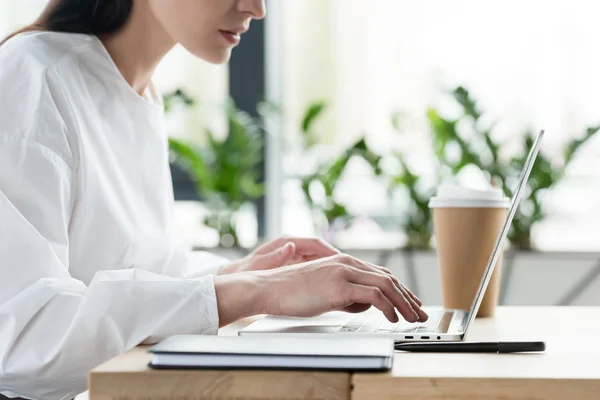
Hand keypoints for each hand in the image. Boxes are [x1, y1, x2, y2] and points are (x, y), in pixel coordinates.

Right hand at [213, 253, 427, 326]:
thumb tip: (364, 305)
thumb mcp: (325, 291)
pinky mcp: (339, 285)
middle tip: (420, 312)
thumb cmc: (292, 291)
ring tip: (412, 317)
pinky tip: (392, 318)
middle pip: (388, 278)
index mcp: (343, 262)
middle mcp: (347, 263)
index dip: (400, 289)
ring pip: (386, 285)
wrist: (269, 287)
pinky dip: (388, 307)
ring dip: (404, 303)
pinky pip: (374, 296)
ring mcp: (344, 272)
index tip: (411, 302)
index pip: (381, 274)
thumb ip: (346, 294)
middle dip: (408, 297)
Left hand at [220, 236, 339, 274]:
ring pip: (321, 259)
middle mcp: (293, 246)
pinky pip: (316, 266)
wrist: (239, 280)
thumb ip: (274, 258)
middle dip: (337, 260)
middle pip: (322, 251)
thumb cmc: (247, 273)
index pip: (316, 244)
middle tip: (352, 271)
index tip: (344, 262)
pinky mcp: (295, 264)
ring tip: (347, 278)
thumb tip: (290, 248)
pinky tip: (333, 283)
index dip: (332, 252)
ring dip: (333, 267)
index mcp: (287, 243)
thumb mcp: (259, 266)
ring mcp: (295, 255)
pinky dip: (325, 272)